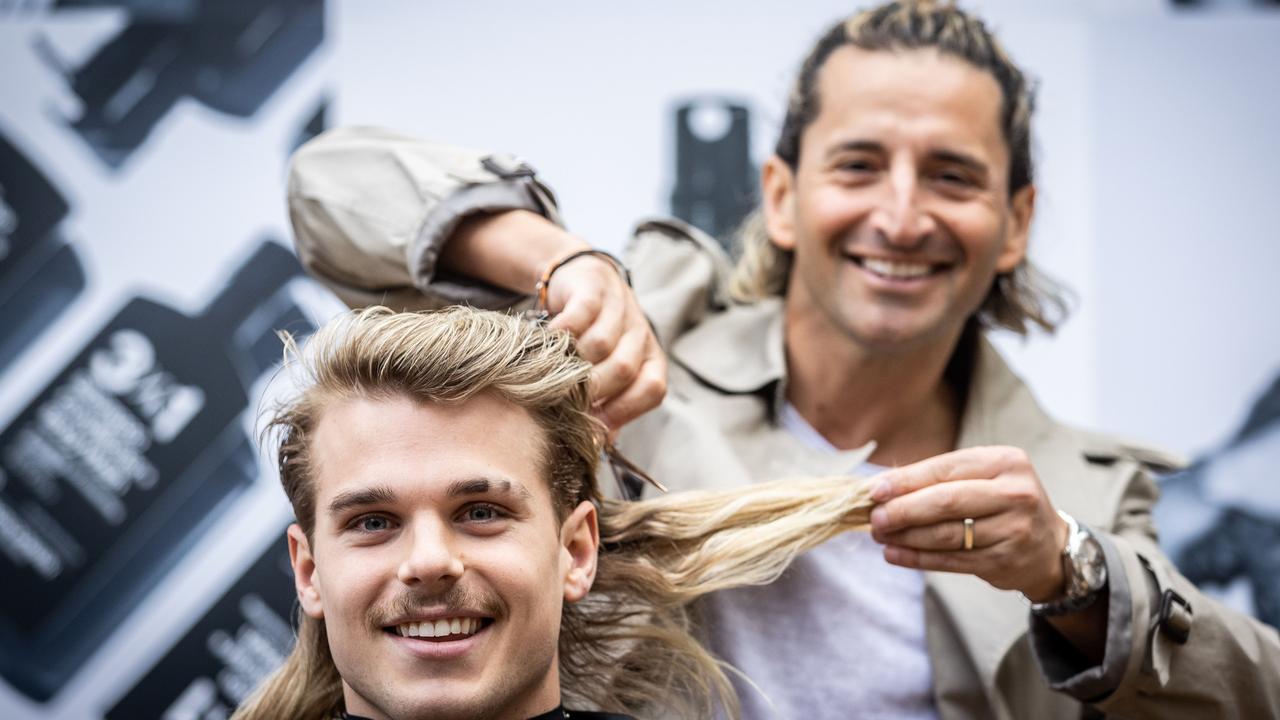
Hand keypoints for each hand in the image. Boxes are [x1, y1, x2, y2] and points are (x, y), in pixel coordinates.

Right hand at [543, 252, 666, 435]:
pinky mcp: (594, 290)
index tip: (594, 425)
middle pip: (623, 370)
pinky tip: (548, 344)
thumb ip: (608, 409)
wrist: (585, 282)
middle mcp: (641, 335)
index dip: (623, 412)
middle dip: (592, 391)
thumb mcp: (609, 373)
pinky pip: (579, 317)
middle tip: (565, 401)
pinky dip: (561, 335)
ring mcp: (620, 310)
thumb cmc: (596, 340)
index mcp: (652, 359)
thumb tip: (596, 444)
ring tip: (553, 373)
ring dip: (573, 363)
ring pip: (600, 345)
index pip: (651, 389)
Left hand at [868, 446, 1069, 601]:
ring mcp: (1013, 529)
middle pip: (946, 501)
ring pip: (946, 534)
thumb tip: (881, 486)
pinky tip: (894, 554)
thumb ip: (938, 478)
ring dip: (906, 536)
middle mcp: (1015, 493)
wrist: (1048, 547)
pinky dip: (918, 558)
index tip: (875, 490)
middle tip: (874, 517)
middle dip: (904, 510)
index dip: (907, 480)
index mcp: (1005, 461)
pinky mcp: (1005, 560)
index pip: (946, 469)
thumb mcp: (982, 478)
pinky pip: (951, 560)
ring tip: (879, 535)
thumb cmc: (1002, 503)